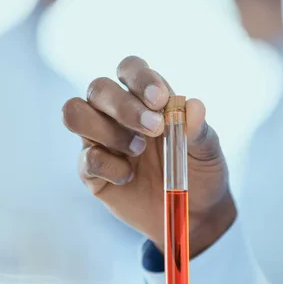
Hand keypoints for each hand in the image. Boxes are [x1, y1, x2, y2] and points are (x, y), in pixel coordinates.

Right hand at [62, 56, 236, 257]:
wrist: (192, 214)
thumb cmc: (199, 172)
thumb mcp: (208, 151)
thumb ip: (199, 129)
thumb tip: (194, 105)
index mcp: (146, 98)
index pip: (129, 69)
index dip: (140, 78)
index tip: (160, 100)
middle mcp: (117, 113)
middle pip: (98, 88)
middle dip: (124, 106)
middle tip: (155, 129)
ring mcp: (100, 140)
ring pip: (74, 113)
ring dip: (106, 129)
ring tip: (138, 149)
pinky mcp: (92, 171)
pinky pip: (86, 158)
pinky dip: (110, 167)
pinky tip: (129, 177)